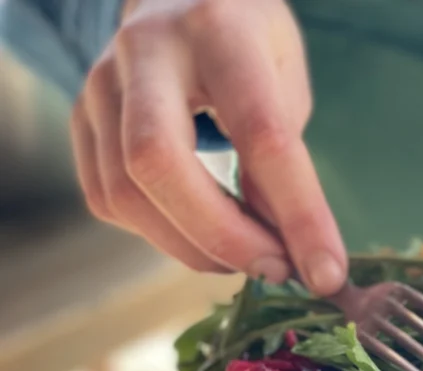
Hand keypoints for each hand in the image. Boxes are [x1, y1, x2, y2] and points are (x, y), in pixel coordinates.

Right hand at [71, 0, 346, 293]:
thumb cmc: (248, 42)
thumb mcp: (285, 81)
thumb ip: (284, 157)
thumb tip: (287, 245)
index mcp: (218, 30)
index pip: (261, 135)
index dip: (299, 214)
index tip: (328, 274)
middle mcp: (145, 50)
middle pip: (158, 162)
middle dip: (224, 237)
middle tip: (277, 270)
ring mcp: (100, 83)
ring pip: (126, 191)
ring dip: (195, 247)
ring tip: (250, 257)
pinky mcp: (81, 118)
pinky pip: (109, 200)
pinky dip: (162, 235)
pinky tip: (204, 236)